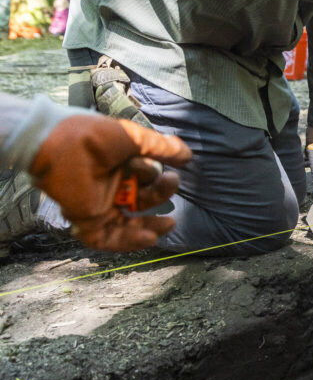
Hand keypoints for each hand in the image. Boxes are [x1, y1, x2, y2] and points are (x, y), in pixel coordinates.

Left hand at [30, 116, 191, 250]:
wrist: (57, 146)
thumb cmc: (92, 137)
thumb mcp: (134, 139)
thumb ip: (161, 148)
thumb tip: (189, 156)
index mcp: (120, 165)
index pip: (146, 177)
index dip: (156, 175)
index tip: (168, 169)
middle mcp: (110, 185)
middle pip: (142, 201)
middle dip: (160, 197)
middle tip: (172, 185)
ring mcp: (98, 204)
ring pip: (126, 223)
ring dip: (149, 227)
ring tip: (169, 225)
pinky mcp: (86, 219)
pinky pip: (106, 238)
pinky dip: (127, 242)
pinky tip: (149, 239)